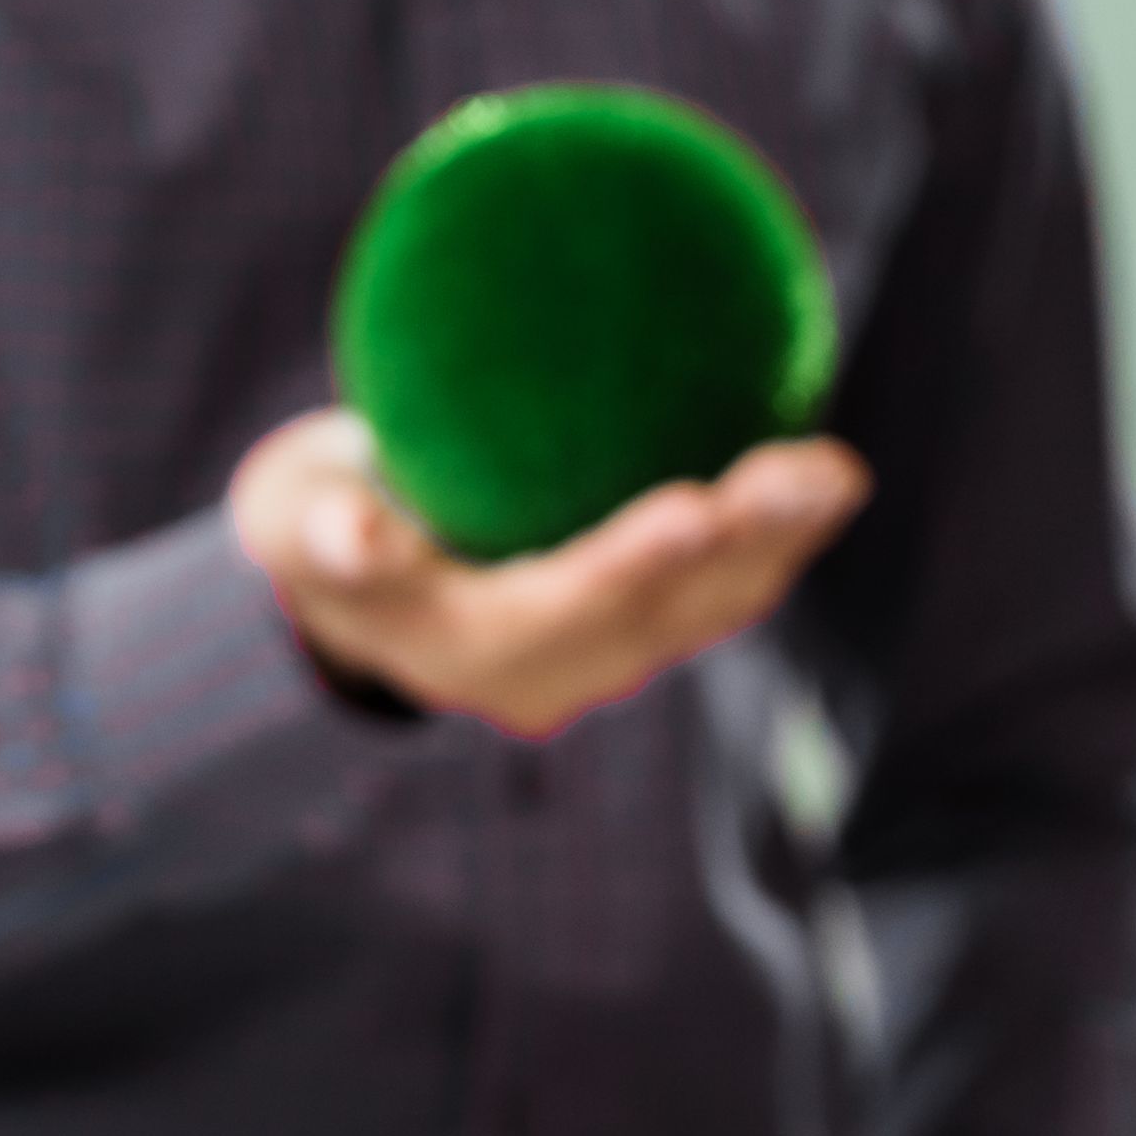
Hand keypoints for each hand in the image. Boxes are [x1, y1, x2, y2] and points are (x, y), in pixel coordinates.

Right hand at [227, 407, 867, 741]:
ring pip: (708, 603)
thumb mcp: (297, 530)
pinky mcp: (635, 615)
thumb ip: (328, 539)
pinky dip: (770, 533)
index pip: (572, 608)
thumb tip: (345, 531)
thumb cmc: (317, 531)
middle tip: (812, 473)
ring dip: (781, 544)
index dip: (638, 563)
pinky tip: (820, 468)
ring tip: (838, 472)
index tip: (696, 503)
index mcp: (480, 653)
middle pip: (668, 609)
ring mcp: (604, 648)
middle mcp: (558, 667)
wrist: (349, 585)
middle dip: (748, 548)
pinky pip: (715, 580)